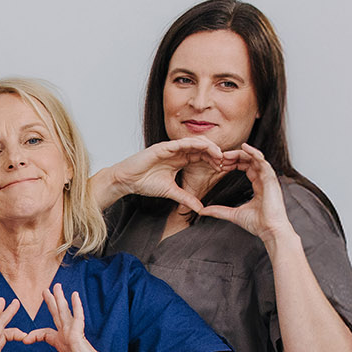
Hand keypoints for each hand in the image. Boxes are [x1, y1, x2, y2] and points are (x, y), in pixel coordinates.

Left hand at [28, 283, 112, 351]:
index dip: (34, 335)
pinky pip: (77, 318)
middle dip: (51, 303)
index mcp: (62, 344)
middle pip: (57, 316)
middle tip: (45, 290)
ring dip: (60, 299)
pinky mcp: (80, 334)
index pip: (45, 334)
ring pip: (65, 313)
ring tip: (56, 286)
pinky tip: (74, 295)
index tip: (24, 340)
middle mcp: (68, 336)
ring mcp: (74, 333)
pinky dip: (76, 307)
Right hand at [99, 137, 238, 213]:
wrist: (126, 181)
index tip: (222, 168)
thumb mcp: (171, 192)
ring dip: (209, 147)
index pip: (200, 157)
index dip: (212, 160)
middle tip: (226, 160)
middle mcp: (176, 152)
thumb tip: (200, 208)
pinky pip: (183, 142)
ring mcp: (170, 148)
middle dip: (214, 153)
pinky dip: (195, 144)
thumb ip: (186, 198)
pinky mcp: (163, 147)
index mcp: (179, 160)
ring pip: (195, 142)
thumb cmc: (144, 183)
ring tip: (219, 154)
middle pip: (201, 148)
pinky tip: (205, 149)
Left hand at [199, 144, 297, 248]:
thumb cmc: (257, 223)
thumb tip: (203, 211)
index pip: (245, 167)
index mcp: (258, 184)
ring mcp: (268, 178)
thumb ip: (219, 210)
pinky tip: (244, 147)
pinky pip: (263, 161)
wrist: (270, 230)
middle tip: (219, 157)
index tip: (219, 165)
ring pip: (254, 158)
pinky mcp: (271, 178)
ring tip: (226, 154)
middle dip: (234, 157)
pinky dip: (254, 152)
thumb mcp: (233, 214)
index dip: (232, 164)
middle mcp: (263, 179)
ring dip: (240, 154)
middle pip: (249, 160)